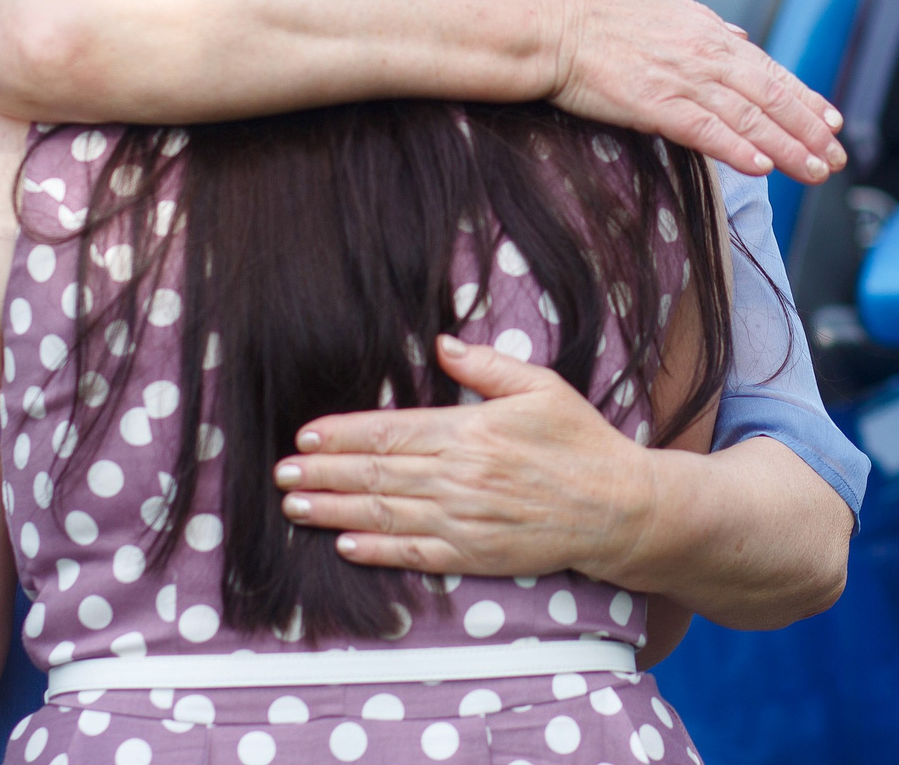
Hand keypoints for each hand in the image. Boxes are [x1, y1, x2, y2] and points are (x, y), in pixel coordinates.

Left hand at [273, 337, 655, 582]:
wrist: (617, 508)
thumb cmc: (580, 442)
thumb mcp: (541, 387)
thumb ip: (486, 365)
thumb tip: (440, 343)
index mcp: (469, 432)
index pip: (389, 431)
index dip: (341, 433)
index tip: (304, 433)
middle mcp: (459, 478)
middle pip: (375, 474)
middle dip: (322, 472)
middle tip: (280, 474)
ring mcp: (464, 521)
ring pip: (384, 515)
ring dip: (334, 511)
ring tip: (295, 506)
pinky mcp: (474, 556)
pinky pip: (414, 555)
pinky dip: (376, 550)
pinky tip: (345, 544)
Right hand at [548, 0, 843, 181]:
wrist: (549, 28)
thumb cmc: (595, 15)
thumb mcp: (659, 4)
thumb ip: (704, 24)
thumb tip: (738, 36)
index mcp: (705, 30)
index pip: (767, 69)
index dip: (804, 98)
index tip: (832, 121)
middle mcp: (702, 52)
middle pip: (769, 95)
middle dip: (808, 129)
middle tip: (836, 157)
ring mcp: (680, 78)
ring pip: (747, 117)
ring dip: (786, 147)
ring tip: (814, 171)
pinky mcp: (653, 103)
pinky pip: (704, 130)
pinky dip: (737, 148)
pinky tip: (762, 167)